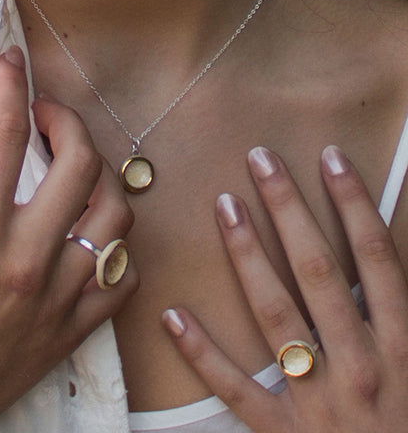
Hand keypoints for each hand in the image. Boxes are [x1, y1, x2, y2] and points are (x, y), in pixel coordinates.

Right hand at [0, 46, 137, 432]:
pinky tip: (92, 237)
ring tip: (79, 170)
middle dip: (70, 122)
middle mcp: (26, 260)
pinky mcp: (71, 329)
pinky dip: (117, 249)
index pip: (6, 135)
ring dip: (104, 180)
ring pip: (116, 218)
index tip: (12, 65)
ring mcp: (57, 297)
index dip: (11, 87)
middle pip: (82, 166)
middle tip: (49, 116)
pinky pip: (122, 279)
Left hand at [163, 145, 407, 431]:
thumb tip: (385, 258)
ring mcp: (319, 400)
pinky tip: (172, 314)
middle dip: (291, 210)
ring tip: (225, 204)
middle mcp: (362, 365)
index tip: (328, 158)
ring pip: (277, 313)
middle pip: (320, 270)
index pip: (377, 257)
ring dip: (249, 255)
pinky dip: (203, 352)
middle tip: (260, 160)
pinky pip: (236, 388)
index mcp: (402, 346)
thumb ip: (399, 310)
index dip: (354, 203)